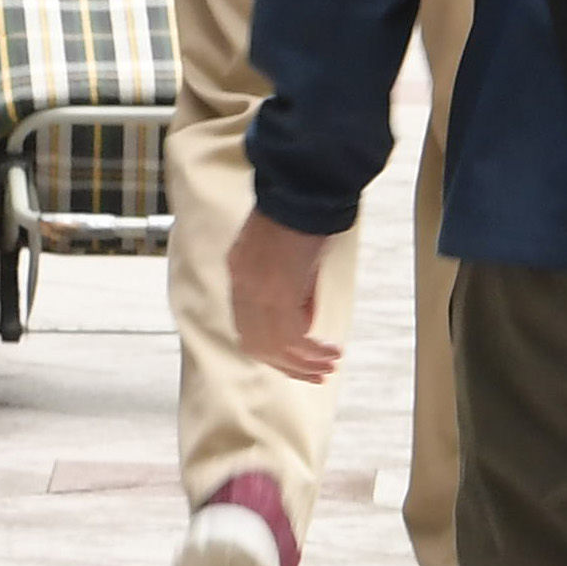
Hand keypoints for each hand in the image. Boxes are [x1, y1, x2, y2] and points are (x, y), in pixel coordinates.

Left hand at [227, 212, 345, 381]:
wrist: (300, 191)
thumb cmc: (299, 211)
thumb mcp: (285, 251)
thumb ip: (289, 285)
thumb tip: (305, 317)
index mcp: (237, 269)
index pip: (246, 325)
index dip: (269, 347)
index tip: (289, 359)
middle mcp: (241, 286)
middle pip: (258, 343)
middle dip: (286, 364)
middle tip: (312, 374)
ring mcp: (257, 293)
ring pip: (277, 346)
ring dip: (303, 363)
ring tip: (327, 368)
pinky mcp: (277, 295)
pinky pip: (292, 337)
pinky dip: (310, 351)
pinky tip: (329, 353)